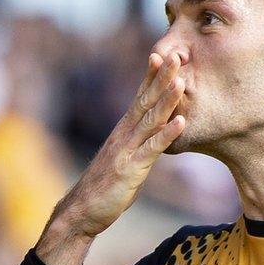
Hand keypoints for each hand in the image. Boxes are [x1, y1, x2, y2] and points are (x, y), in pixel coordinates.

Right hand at [35, 53, 185, 264]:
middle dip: (162, 77)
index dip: (152, 75)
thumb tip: (157, 134)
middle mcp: (124, 134)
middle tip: (178, 54)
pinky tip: (181, 123)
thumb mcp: (125, 159)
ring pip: (150, 119)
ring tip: (181, 81)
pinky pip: (152, 148)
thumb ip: (140, 143)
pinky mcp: (131, 168)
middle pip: (146, 100)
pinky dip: (167, 135)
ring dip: (167, 100)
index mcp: (124, 130)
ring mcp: (127, 150)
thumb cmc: (105, 186)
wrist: (82, 211)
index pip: (140, 96)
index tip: (165, 53)